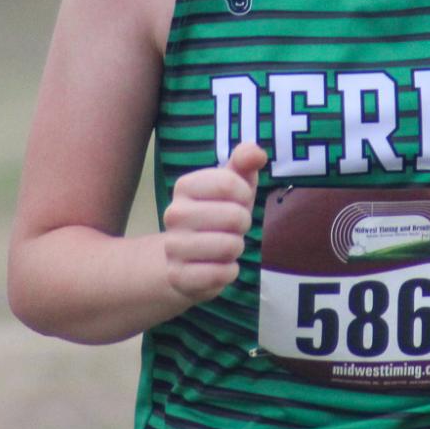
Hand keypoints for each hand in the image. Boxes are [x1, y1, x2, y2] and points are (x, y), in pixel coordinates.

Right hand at [161, 143, 265, 305]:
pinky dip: (228, 272)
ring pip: (230, 246)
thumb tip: (256, 152)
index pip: (229, 183)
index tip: (238, 201)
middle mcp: (173, 214)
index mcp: (184, 186)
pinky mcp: (179, 277)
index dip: (244, 194)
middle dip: (243, 224)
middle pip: (234, 216)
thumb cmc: (217, 214)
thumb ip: (244, 162)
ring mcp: (174, 246)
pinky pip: (221, 274)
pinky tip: (218, 267)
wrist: (186, 259)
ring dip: (236, 249)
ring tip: (224, 246)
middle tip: (232, 228)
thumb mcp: (233, 185)